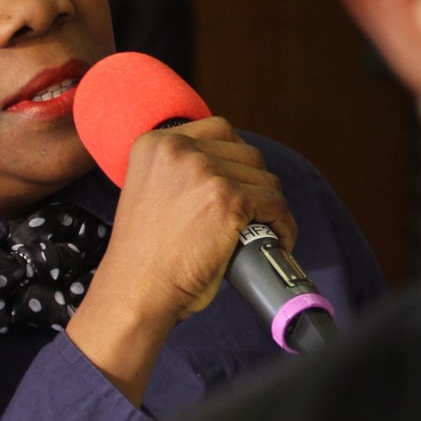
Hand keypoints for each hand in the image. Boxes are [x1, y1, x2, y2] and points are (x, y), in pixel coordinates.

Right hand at [66, 118, 292, 398]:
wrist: (137, 291)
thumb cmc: (144, 257)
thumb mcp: (149, 192)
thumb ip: (178, 173)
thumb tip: (226, 172)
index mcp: (155, 143)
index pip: (219, 130)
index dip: (237, 157)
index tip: (241, 181)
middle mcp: (179, 149)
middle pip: (246, 153)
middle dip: (254, 183)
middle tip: (255, 211)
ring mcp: (205, 172)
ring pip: (264, 178)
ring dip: (270, 205)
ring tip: (265, 228)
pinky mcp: (229, 199)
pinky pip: (275, 205)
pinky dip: (283, 224)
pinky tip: (279, 238)